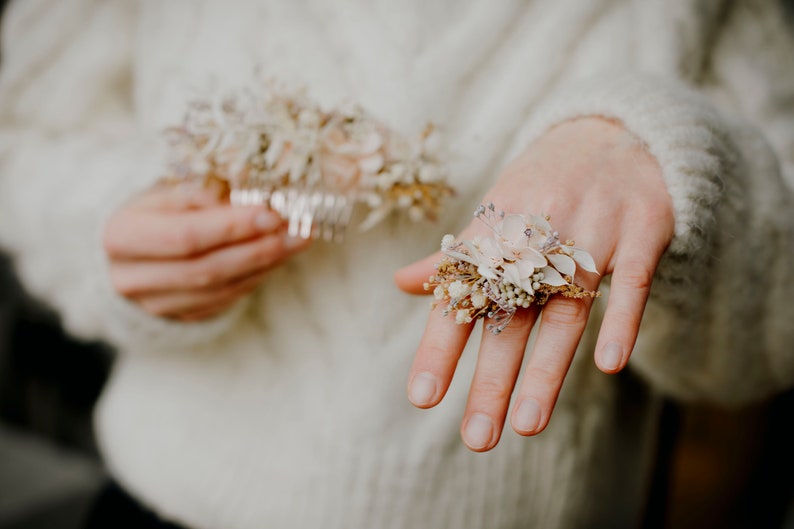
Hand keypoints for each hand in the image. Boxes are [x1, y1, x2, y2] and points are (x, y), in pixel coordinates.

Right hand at [103, 180, 309, 320]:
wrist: (132, 250)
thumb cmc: (156, 211)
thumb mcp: (168, 191)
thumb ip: (200, 192)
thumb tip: (241, 192)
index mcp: (122, 235)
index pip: (184, 237)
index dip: (230, 228)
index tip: (271, 214)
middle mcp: (131, 277)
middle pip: (205, 269)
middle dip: (258, 249)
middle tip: (298, 230)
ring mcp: (154, 304)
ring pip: (219, 289)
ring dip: (265, 264)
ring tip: (298, 240)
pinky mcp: (179, 317)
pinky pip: (225, 300)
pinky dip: (255, 277)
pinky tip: (278, 256)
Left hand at [394, 117, 673, 450]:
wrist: (616, 131)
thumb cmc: (545, 184)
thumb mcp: (496, 210)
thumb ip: (456, 256)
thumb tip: (402, 284)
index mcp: (496, 230)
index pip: (461, 298)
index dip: (440, 346)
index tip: (422, 397)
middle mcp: (539, 235)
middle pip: (511, 318)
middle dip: (492, 379)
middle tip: (476, 438)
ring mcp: (593, 232)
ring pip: (566, 309)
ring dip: (546, 368)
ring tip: (527, 425)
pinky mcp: (641, 230)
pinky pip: (633, 280)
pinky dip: (622, 319)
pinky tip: (611, 365)